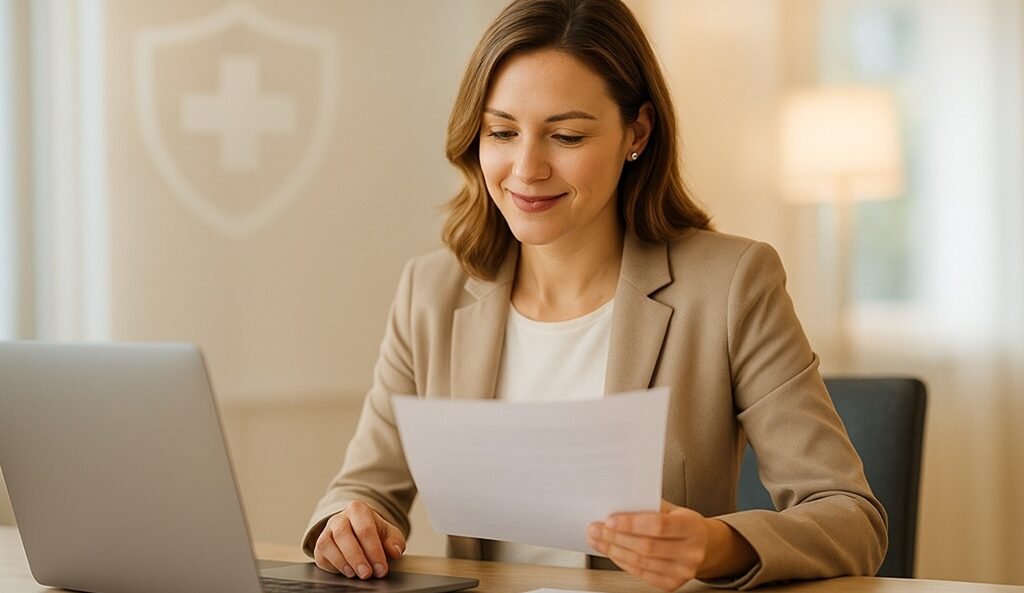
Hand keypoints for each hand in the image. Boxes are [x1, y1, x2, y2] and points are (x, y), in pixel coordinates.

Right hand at [313, 501, 406, 579]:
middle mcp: (339, 518)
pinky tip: (347, 572)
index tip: (381, 569)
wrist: (357, 534)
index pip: (365, 529)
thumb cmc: (374, 533)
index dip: (374, 551)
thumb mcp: (389, 534)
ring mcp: (326, 531)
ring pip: (328, 544)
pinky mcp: (319, 546)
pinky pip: (321, 555)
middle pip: (343, 535)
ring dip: (343, 562)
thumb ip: (395, 541)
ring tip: (356, 574)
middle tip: (367, 574)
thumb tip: (395, 551)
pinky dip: (333, 566)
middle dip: (356, 557)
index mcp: (358, 509)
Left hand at [587, 501, 755, 591]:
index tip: (610, 519)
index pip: (658, 525)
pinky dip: (622, 562)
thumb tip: (618, 504)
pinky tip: (613, 552)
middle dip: (615, 537)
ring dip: (614, 550)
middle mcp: (691, 552)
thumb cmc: (684, 524)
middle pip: (646, 547)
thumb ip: (649, 506)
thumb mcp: (673, 509)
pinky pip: (641, 574)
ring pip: (640, 562)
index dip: (631, 523)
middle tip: (596, 529)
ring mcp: (683, 571)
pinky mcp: (672, 584)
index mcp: (692, 527)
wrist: (704, 546)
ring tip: (599, 539)